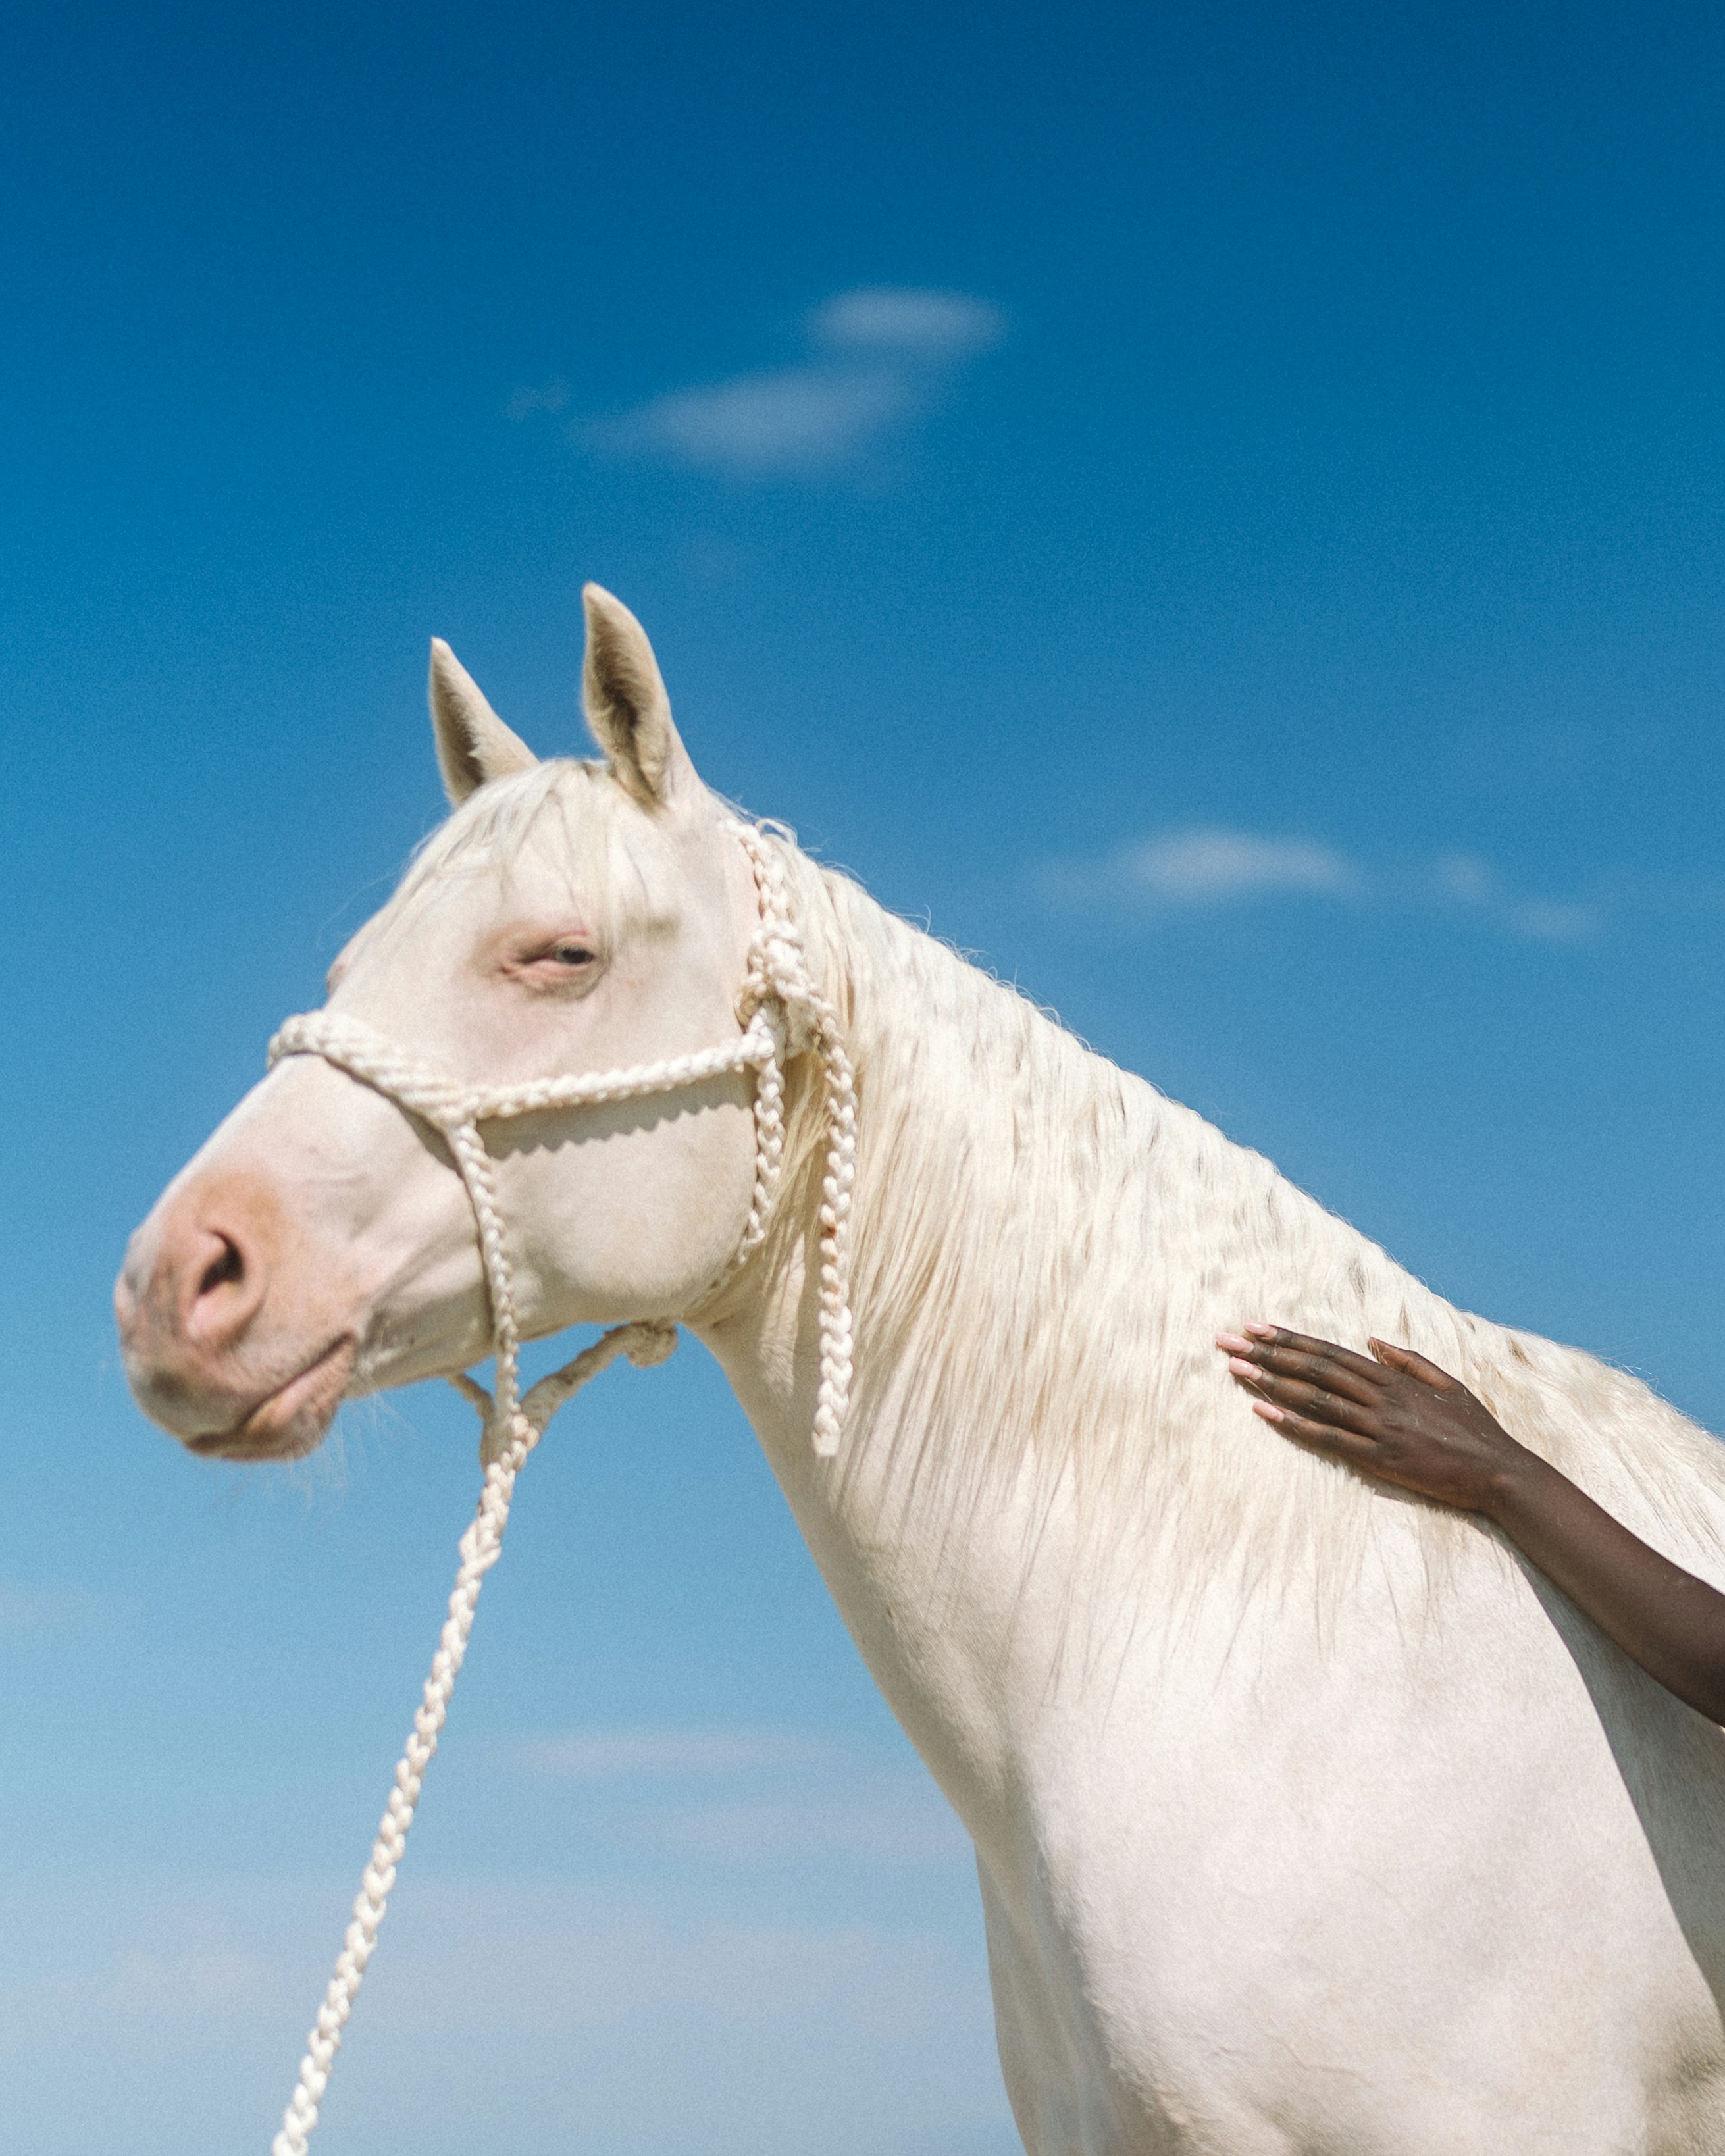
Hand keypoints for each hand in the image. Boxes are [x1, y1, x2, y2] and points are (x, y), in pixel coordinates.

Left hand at [1214, 1323, 1532, 1514]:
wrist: (1500, 1473)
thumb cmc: (1475, 1430)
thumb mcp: (1446, 1382)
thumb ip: (1408, 1360)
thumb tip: (1372, 1339)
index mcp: (1393, 1378)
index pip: (1330, 1352)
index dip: (1290, 1339)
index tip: (1256, 1327)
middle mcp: (1381, 1397)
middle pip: (1314, 1368)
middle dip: (1267, 1353)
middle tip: (1227, 1341)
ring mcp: (1379, 1427)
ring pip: (1315, 1398)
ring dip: (1271, 1381)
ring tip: (1235, 1369)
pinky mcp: (1380, 1458)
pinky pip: (1328, 1438)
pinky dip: (1294, 1424)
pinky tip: (1263, 1412)